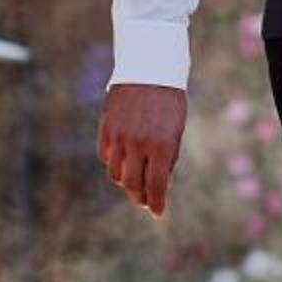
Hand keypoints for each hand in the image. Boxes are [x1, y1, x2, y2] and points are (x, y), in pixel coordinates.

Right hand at [97, 81, 187, 218]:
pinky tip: (123, 161)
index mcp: (161, 145)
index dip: (156, 204)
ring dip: (126, 181)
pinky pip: (106, 156)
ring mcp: (119, 136)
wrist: (149, 68)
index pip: (156, 186)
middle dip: (139, 197)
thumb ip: (167, 158)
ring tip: (135, 180)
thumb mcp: (176, 130)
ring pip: (115, 174)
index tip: (157, 213)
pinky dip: (114, 163)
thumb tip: (161, 185)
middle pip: (132, 185)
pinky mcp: (106, 127)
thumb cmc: (169, 100)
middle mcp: (138, 144)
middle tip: (145, 200)